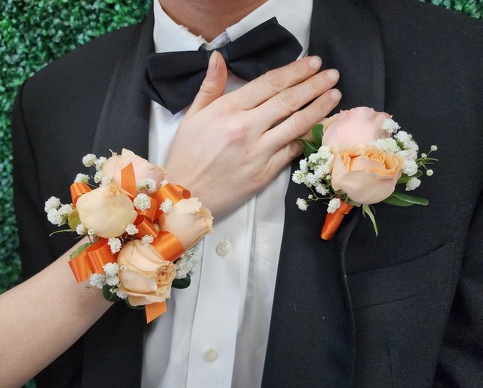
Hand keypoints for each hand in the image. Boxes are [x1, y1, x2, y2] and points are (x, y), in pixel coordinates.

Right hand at [165, 51, 340, 217]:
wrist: (185, 195)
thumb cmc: (186, 155)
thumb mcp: (192, 116)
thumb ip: (210, 86)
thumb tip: (218, 58)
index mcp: (227, 110)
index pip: (269, 84)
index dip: (295, 71)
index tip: (313, 62)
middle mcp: (246, 128)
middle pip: (288, 101)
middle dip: (314, 85)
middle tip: (332, 74)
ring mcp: (258, 152)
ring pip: (296, 125)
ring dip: (319, 108)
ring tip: (335, 95)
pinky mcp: (265, 173)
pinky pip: (292, 151)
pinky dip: (307, 138)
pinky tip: (318, 127)